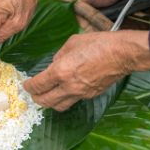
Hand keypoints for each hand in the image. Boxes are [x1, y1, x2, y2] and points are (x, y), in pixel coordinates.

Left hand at [23, 31, 149, 110]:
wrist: (122, 54)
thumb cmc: (97, 43)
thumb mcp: (71, 43)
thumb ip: (58, 56)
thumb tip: (53, 64)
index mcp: (61, 71)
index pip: (38, 85)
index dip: (29, 86)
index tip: (26, 84)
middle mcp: (69, 86)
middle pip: (46, 101)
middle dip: (36, 98)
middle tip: (33, 92)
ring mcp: (81, 93)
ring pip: (59, 106)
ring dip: (50, 103)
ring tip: (46, 95)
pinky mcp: (91, 95)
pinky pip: (73, 101)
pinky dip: (65, 98)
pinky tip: (65, 90)